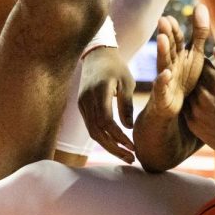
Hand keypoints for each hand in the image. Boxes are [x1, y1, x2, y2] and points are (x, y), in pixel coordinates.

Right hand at [78, 46, 136, 161]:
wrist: (97, 55)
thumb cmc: (116, 67)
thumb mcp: (127, 82)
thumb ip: (127, 105)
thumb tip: (128, 128)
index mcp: (100, 92)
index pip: (106, 121)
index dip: (119, 137)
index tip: (132, 146)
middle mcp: (87, 99)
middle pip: (97, 131)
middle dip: (114, 148)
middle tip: (131, 159)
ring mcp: (82, 103)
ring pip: (93, 132)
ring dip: (109, 146)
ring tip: (125, 156)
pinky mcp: (81, 106)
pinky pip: (90, 126)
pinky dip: (103, 137)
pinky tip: (115, 145)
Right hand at [151, 4, 210, 119]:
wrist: (171, 107)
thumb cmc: (183, 78)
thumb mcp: (195, 55)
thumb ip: (199, 33)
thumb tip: (201, 5)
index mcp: (177, 55)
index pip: (176, 39)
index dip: (174, 29)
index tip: (170, 17)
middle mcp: (169, 64)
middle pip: (168, 48)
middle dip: (166, 34)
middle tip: (163, 20)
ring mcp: (165, 79)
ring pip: (163, 64)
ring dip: (163, 52)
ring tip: (163, 40)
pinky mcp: (162, 95)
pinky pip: (162, 87)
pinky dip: (163, 80)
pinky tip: (166, 74)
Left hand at [186, 48, 214, 160]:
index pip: (202, 64)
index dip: (205, 66)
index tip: (208, 68)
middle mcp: (205, 96)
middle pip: (192, 78)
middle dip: (197, 78)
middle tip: (206, 83)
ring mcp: (196, 111)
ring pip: (187, 92)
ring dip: (193, 91)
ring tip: (205, 96)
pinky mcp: (191, 123)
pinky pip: (185, 106)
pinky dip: (191, 105)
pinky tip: (202, 108)